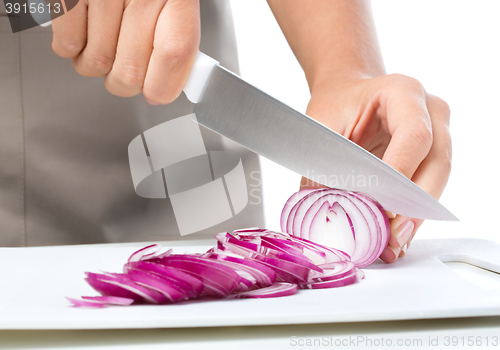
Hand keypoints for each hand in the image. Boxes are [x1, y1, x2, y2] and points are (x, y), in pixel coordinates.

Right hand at [51, 0, 199, 104]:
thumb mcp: (177, 2)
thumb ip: (177, 40)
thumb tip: (167, 85)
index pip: (175, 52)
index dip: (163, 85)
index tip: (157, 92)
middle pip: (129, 72)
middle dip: (125, 81)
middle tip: (127, 67)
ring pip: (96, 64)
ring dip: (98, 64)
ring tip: (106, 41)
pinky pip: (66, 46)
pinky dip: (72, 47)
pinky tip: (85, 30)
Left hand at [300, 74, 451, 262]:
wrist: (347, 93)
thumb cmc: (336, 104)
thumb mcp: (323, 127)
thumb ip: (324, 164)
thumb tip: (326, 211)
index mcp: (404, 93)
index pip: (414, 136)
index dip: (402, 174)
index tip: (384, 208)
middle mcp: (430, 111)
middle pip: (436, 162)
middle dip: (415, 205)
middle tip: (394, 237)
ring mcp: (438, 133)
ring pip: (438, 179)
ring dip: (417, 215)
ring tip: (394, 244)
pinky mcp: (432, 154)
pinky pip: (429, 186)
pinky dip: (413, 212)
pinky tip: (397, 235)